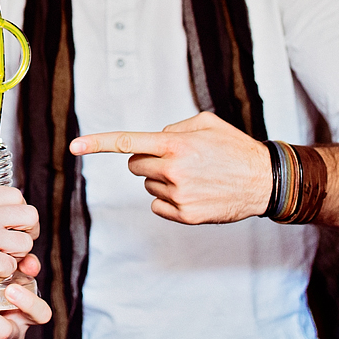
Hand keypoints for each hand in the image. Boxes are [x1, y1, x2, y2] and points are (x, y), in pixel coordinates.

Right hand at [0, 187, 38, 297]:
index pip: (15, 195)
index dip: (19, 211)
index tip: (14, 223)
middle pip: (29, 215)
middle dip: (29, 231)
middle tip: (17, 241)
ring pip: (25, 243)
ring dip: (17, 255)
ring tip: (1, 259)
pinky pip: (11, 266)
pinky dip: (2, 273)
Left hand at [69, 111, 271, 223]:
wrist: (264, 181)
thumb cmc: (234, 148)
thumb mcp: (205, 123)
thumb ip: (173, 128)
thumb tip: (152, 141)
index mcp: (175, 145)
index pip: (127, 142)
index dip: (97, 143)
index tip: (74, 146)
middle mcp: (173, 170)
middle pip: (135, 166)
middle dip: (148, 161)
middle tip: (176, 160)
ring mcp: (179, 195)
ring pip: (148, 186)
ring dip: (162, 180)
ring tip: (194, 177)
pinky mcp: (185, 215)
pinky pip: (158, 206)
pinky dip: (169, 200)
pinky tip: (193, 193)